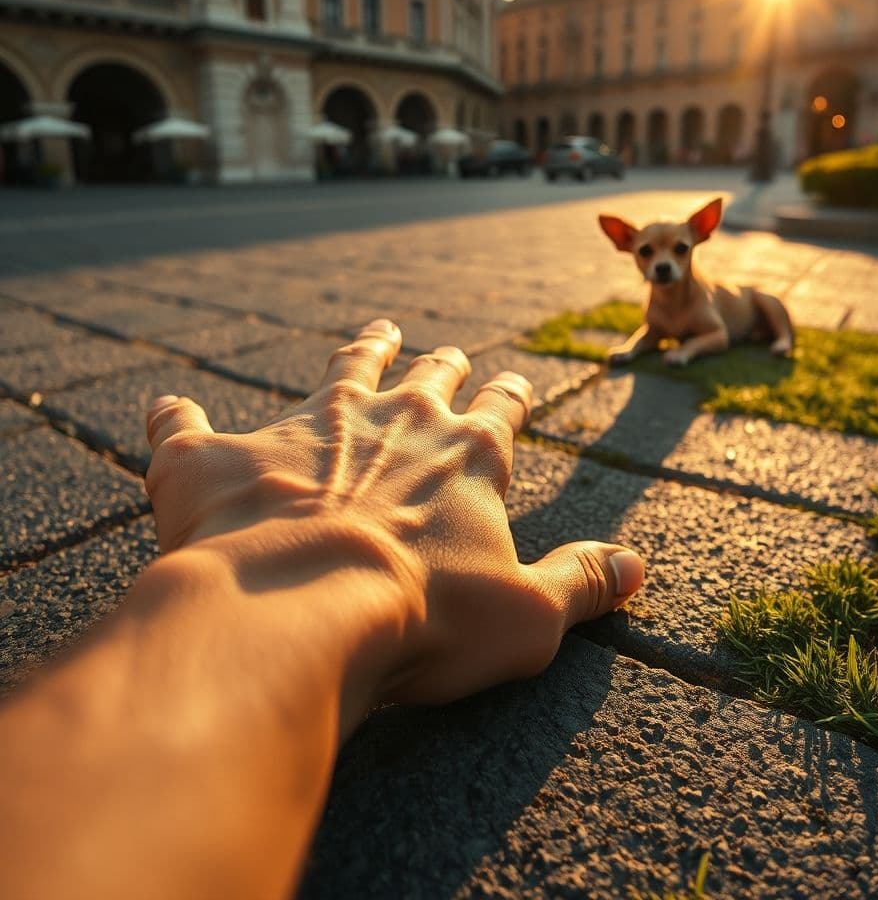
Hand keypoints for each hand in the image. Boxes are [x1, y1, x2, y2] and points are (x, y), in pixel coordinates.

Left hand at [144, 319, 644, 706]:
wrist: (304, 608)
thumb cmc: (426, 617)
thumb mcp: (528, 614)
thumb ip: (584, 582)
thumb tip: (640, 566)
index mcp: (466, 454)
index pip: (501, 412)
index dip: (510, 398)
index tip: (516, 385)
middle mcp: (395, 421)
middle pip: (430, 377)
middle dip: (443, 365)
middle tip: (449, 351)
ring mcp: (308, 428)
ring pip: (344, 369)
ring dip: (364, 350)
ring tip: (377, 332)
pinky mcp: (223, 456)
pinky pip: (189, 428)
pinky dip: (177, 421)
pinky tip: (166, 409)